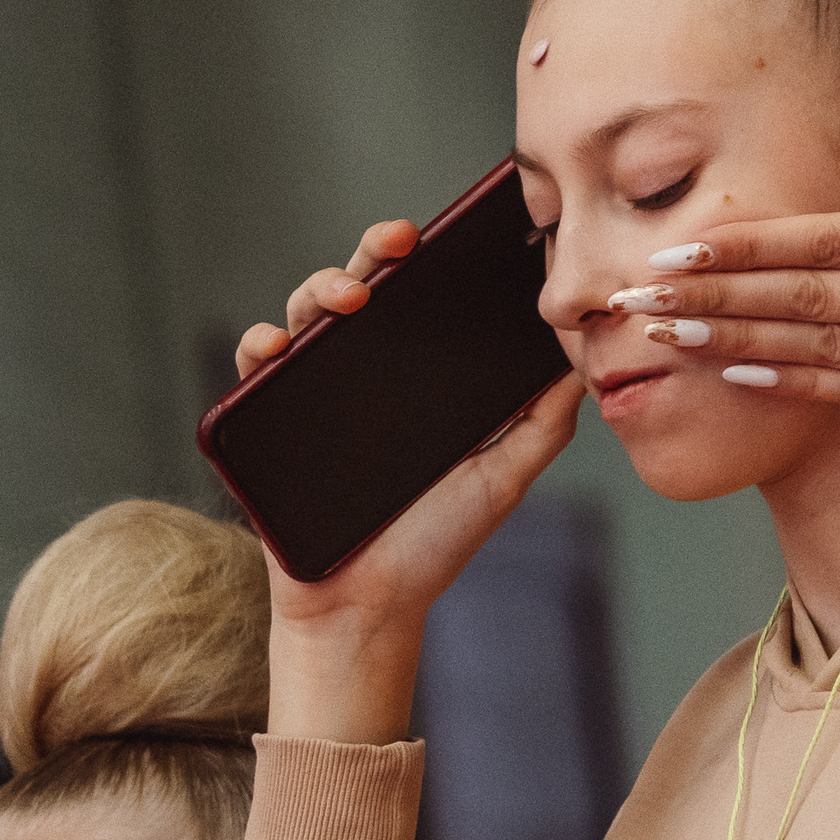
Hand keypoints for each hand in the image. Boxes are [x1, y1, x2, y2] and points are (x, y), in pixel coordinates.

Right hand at [238, 220, 583, 743]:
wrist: (368, 606)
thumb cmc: (436, 542)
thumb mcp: (503, 474)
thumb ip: (543, 421)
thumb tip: (584, 361)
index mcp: (422, 378)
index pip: (426, 301)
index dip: (437, 263)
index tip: (461, 233)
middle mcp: (368, 374)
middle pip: (368, 290)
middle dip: (377, 251)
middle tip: (399, 240)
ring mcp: (317, 393)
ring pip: (310, 315)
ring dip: (321, 286)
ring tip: (350, 295)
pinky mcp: (269, 423)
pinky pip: (255, 371)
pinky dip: (260, 347)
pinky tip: (277, 346)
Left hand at [620, 55, 839, 442]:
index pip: (827, 237)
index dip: (748, 243)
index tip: (682, 243)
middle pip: (801, 293)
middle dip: (712, 292)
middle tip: (634, 293)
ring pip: (814, 345)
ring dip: (733, 338)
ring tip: (663, 335)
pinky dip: (796, 384)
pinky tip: (743, 374)